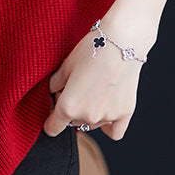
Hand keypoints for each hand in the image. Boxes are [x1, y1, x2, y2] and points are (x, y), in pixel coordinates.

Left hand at [44, 16, 148, 140]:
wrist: (121, 42)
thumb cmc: (91, 50)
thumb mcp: (65, 65)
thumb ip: (54, 85)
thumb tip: (53, 94)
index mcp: (68, 106)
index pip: (52, 128)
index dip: (50, 120)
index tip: (52, 112)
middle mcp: (88, 116)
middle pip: (72, 122)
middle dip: (70, 109)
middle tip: (74, 87)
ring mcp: (108, 117)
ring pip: (91, 124)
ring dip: (88, 113)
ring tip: (91, 89)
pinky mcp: (125, 113)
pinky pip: (114, 132)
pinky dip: (108, 126)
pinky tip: (104, 111)